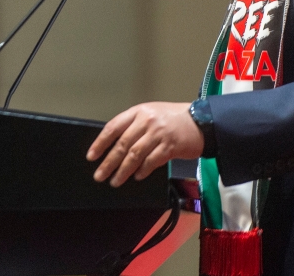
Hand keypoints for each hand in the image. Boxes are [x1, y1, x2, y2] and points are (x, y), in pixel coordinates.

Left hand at [86, 102, 203, 186]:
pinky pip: (151, 161)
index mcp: (139, 112)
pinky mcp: (170, 146)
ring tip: (115, 181)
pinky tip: (137, 176)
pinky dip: (142, 170)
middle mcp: (147, 121)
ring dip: (123, 170)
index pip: (113, 127)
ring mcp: (159, 134)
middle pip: (122, 144)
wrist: (201, 121)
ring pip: (135, 155)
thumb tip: (115, 146)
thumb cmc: (174, 118)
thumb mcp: (151, 114)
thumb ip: (135, 126)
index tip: (91, 156)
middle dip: (108, 162)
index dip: (100, 143)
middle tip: (99, 175)